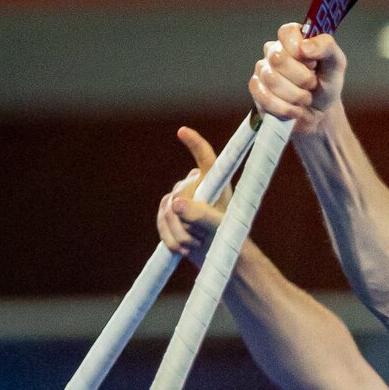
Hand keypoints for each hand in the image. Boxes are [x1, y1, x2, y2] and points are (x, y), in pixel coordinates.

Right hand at [156, 127, 230, 264]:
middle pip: (178, 195)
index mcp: (215, 183)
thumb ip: (200, 215)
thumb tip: (174, 203)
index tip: (183, 132)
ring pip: (167, 211)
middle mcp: (196, 185)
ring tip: (197, 244)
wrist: (218, 257)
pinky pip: (161, 221)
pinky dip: (170, 238)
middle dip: (187, 220)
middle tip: (203, 236)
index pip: (205, 158)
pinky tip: (183, 248)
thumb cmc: (227, 239)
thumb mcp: (218, 227)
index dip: (194, 143)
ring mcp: (180, 197)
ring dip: (180, 234)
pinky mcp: (170, 211)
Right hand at [249, 23, 346, 134]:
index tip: (314, 64)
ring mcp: (262, 69)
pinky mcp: (256, 90)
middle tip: (312, 84)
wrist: (320, 113)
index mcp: (292, 38)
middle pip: (278, 59)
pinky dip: (285, 109)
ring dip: (296, 96)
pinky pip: (264, 97)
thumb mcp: (336, 63)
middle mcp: (274, 50)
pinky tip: (296, 110)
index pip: (287, 32)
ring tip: (306, 98)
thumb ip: (326, 47)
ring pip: (272, 80)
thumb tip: (304, 47)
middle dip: (303, 79)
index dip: (301, 51)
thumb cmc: (326, 84)